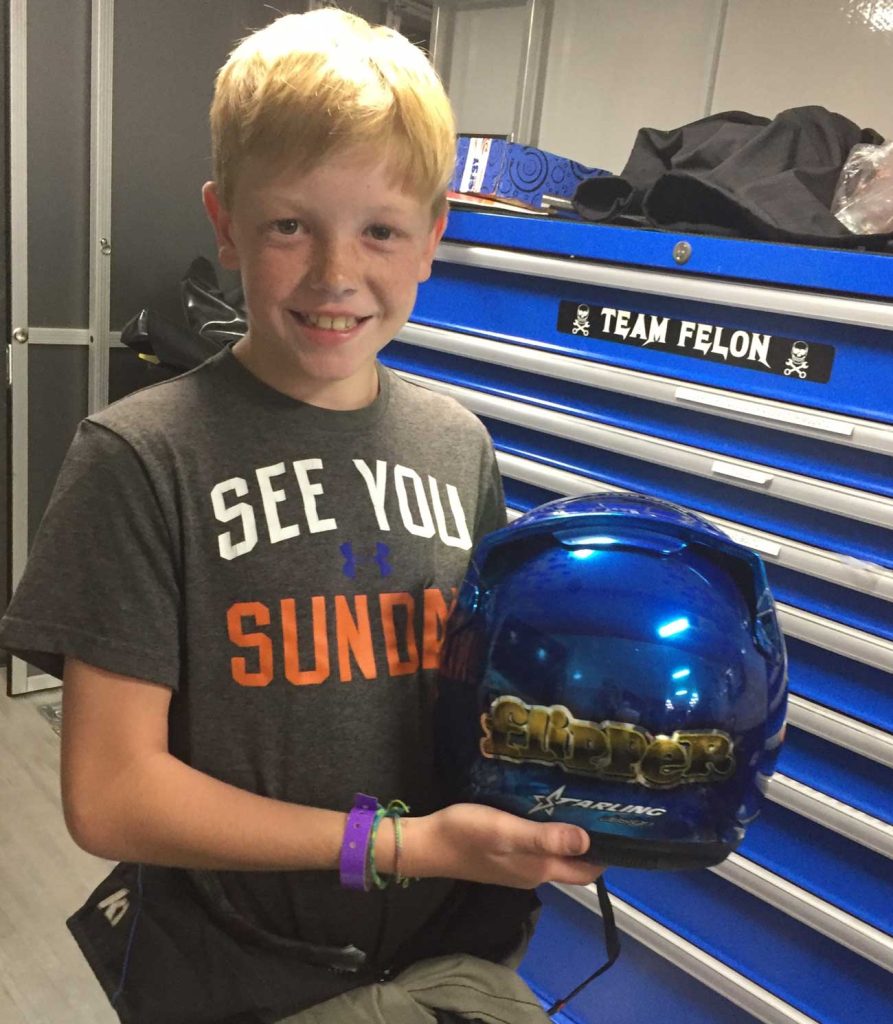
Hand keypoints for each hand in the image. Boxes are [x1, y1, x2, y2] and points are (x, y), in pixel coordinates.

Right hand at [402, 803, 604, 888]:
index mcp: (539, 869)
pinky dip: (549, 831)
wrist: (428, 843)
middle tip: (603, 804)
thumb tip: (587, 840)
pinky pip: (537, 846)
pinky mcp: (504, 855)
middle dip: (591, 840)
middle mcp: (534, 872)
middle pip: (572, 862)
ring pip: (555, 853)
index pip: (586, 871)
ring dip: (570, 834)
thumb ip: (545, 838)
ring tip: (581, 800)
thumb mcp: (507, 831)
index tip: (622, 826)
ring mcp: (518, 865)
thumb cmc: (468, 834)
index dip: (607, 855)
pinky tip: (546, 807)